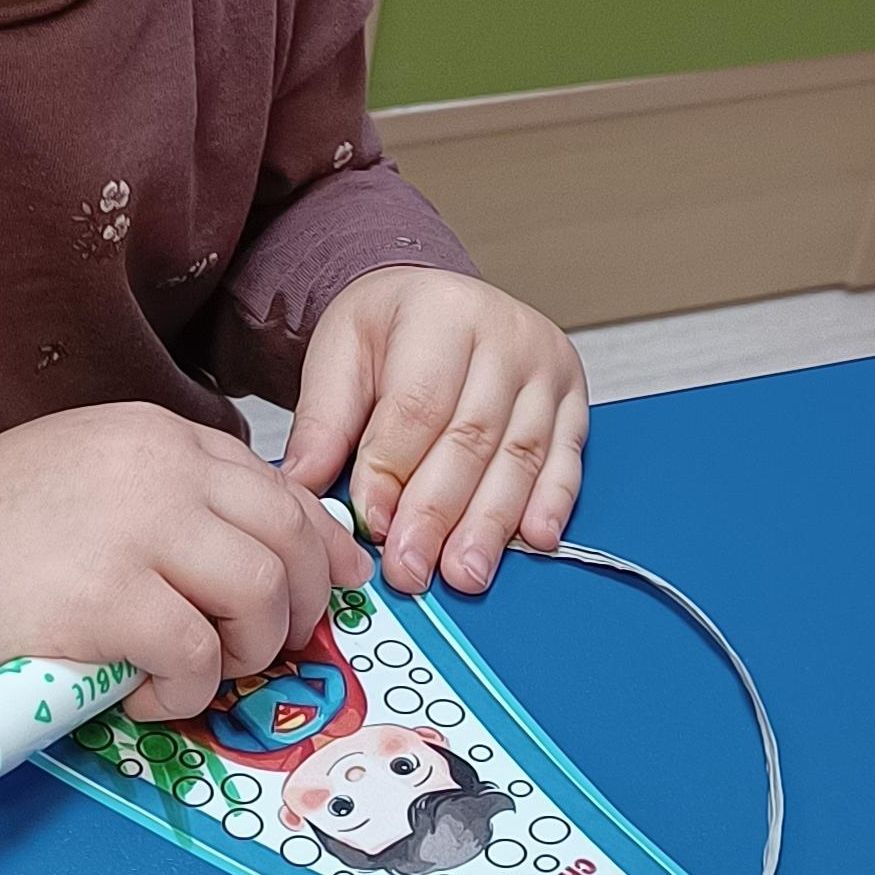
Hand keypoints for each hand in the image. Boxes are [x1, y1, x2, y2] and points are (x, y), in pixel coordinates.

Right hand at [0, 402, 367, 714]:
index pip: (278, 488)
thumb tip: (257, 555)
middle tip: (264, 651)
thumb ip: (170, 497)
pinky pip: (198, 657)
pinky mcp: (109, 599)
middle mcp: (162, 468)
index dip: (318, 549)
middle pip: (290, 539)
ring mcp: (139, 530)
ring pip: (261, 597)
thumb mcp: (92, 475)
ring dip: (242, 652)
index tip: (329, 593)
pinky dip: (184, 691)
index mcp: (160, 435)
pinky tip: (138, 694)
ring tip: (190, 673)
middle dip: (298, 608)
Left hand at [282, 268, 587, 598]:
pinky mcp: (572, 400)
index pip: (417, 405)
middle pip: (471, 439)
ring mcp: (546, 367)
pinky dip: (551, 505)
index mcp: (441, 312)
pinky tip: (533, 540)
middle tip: (411, 569)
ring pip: (520, 458)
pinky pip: (566, 459)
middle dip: (438, 514)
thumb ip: (323, 424)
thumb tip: (301, 489)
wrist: (436, 301)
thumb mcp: (340, 356)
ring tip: (463, 573)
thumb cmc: (390, 330)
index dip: (393, 472)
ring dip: (491, 524)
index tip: (372, 525)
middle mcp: (504, 334)